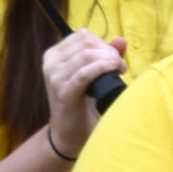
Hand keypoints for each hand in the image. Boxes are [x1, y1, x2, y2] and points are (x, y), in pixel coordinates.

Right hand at [42, 31, 127, 153]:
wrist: (69, 135)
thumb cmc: (83, 105)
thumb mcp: (93, 76)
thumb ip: (105, 56)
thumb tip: (121, 39)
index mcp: (54, 55)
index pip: (82, 36)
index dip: (103, 43)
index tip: (114, 58)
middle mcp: (51, 62)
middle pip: (86, 42)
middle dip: (108, 51)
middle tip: (120, 66)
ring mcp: (54, 76)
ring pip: (87, 54)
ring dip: (109, 59)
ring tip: (119, 70)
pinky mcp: (63, 91)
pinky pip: (85, 72)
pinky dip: (103, 68)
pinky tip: (114, 72)